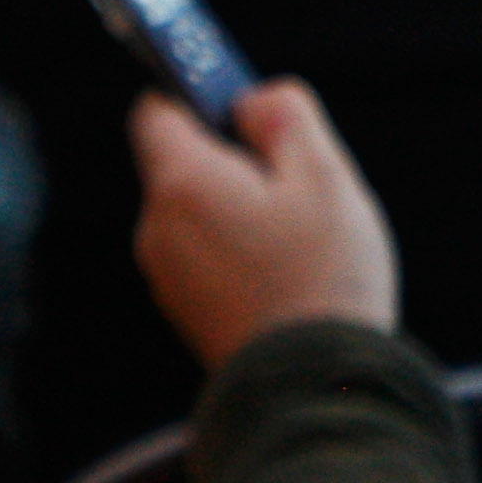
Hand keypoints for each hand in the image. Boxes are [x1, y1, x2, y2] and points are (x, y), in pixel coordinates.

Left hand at [132, 80, 398, 366]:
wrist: (315, 390)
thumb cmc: (321, 278)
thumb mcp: (324, 174)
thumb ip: (286, 115)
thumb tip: (254, 99)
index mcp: (181, 184)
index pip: (157, 108)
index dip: (198, 92)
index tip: (244, 102)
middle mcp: (158, 229)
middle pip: (182, 162)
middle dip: (234, 157)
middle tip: (297, 177)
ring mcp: (168, 277)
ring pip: (198, 211)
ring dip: (241, 207)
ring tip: (301, 235)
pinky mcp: (188, 313)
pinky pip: (206, 255)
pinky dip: (239, 249)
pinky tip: (289, 273)